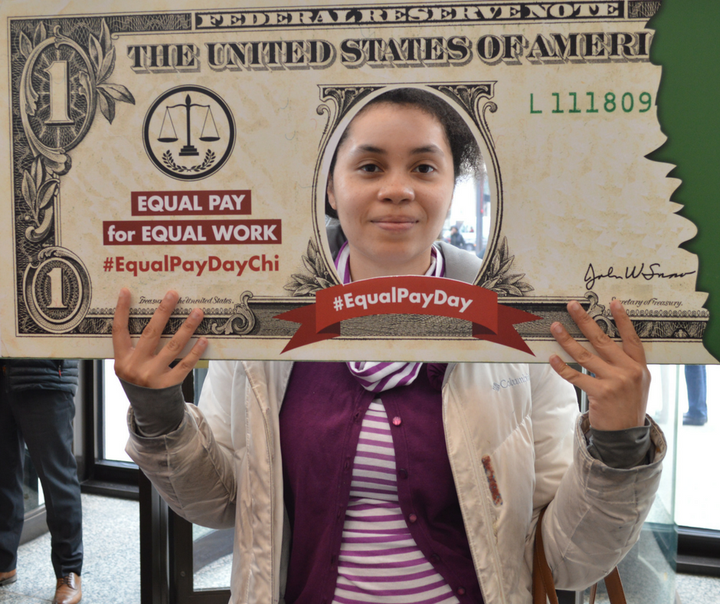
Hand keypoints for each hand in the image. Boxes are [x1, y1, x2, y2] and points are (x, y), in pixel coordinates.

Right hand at [113, 288, 206, 388]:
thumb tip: (153, 314)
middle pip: (151, 334)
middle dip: (163, 312)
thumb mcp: (128, 364)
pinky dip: (195, 351)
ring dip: (187, 327)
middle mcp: (135, 367)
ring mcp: (153, 376)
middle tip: (174, 294)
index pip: (119, 330)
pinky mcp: (169, 384)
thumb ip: (134, 344)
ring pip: (173, 346)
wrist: (149, 408)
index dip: (121, 310)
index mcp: (122, 359)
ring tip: (197, 312)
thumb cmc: (140, 377)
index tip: (126, 291)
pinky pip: (185, 364)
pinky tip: (204, 339)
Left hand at [549, 299, 649, 430]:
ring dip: (567, 340)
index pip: (631, 338)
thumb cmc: (628, 406)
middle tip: (572, 307)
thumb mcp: (637, 383)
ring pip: (585, 356)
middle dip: (585, 321)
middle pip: (603, 341)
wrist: (626, 435)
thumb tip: (602, 343)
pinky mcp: (600, 393)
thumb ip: (625, 364)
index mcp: (639, 366)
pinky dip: (562, 367)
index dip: (622, 319)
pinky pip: (576, 376)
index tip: (613, 302)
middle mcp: (629, 371)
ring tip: (555, 327)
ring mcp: (615, 382)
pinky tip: (552, 357)